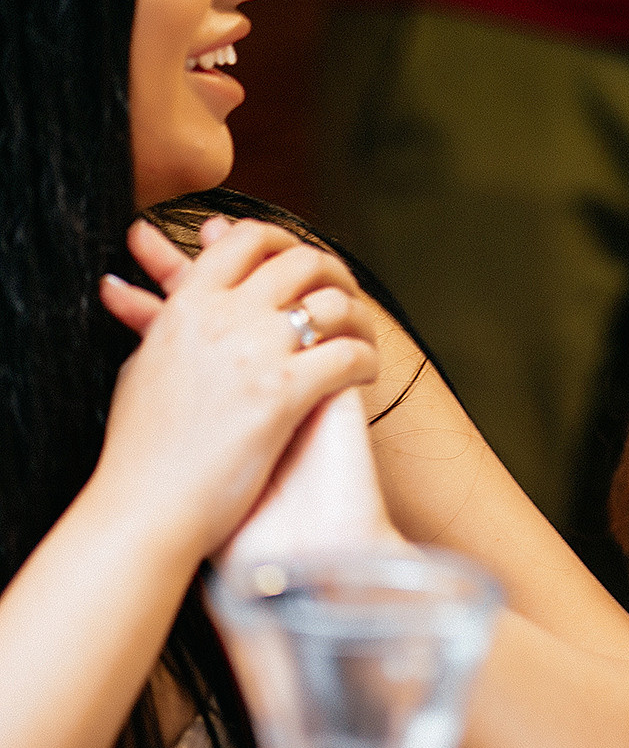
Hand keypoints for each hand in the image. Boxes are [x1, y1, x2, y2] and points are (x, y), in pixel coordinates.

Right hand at [93, 218, 379, 563]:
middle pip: (301, 262)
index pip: (247, 239)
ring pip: (334, 303)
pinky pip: (348, 353)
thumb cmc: (141, 449)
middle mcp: (222, 318)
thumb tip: (161, 294)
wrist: (144, 508)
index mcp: (188, 307)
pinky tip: (364, 372)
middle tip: (345, 294)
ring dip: (359, 317)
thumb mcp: (144, 367)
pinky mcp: (283, 392)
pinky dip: (367, 358)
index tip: (302, 260)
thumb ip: (160, 322)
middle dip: (334, 272)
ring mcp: (254, 353)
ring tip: (362, 336)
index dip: (285, 241)